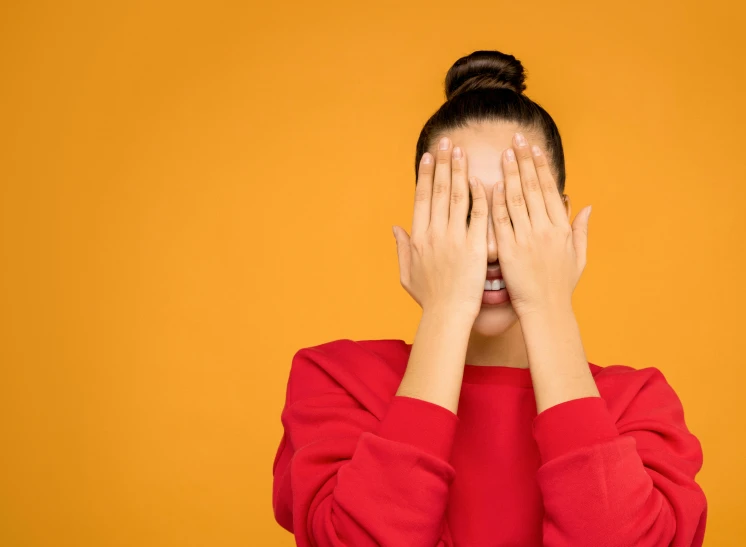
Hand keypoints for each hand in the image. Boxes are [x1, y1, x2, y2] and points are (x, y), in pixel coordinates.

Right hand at [393, 136, 488, 320]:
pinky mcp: (475, 247)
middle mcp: (434, 234)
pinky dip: (480, 196)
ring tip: (461, 151)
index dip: (426, 174)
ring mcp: (454, 239)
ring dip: (459, 172)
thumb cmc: (429, 298)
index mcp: (418, 237)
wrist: (447, 315)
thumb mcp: (407, 273)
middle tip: (447, 142)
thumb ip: (401, 248)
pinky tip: (483, 179)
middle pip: (438, 191)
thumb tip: (396, 228)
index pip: (422, 198)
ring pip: (457, 197)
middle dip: (443, 164)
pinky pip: (479, 216)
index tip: (430, 156)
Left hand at [492, 133, 591, 317]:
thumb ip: (581, 230)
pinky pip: (501, 221)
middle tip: (516, 140)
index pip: (549, 190)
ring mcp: (526, 239)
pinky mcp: (509, 250)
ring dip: (509, 174)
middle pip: (533, 188)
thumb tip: (587, 206)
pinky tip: (489, 184)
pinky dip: (495, 202)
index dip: (541, 168)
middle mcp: (545, 229)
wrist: (546, 310)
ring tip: (503, 154)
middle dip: (524, 161)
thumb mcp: (578, 257)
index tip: (534, 149)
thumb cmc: (561, 286)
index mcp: (561, 228)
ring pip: (516, 199)